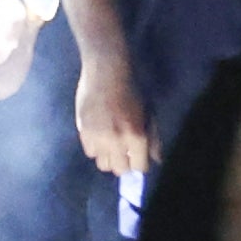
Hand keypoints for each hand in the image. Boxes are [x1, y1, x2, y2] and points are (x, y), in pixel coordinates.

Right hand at [73, 46, 151, 177]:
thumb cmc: (132, 89)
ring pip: (103, 164)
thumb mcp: (149, 113)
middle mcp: (117, 141)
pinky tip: (100, 135)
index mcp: (137, 136)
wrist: (106, 71)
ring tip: (111, 143)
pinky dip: (95, 147)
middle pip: (120, 170)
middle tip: (124, 151)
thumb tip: (157, 160)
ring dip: (109, 157)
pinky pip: (90, 152)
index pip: (139, 167)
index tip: (138, 157)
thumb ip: (153, 139)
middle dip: (124, 162)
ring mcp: (98, 138)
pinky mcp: (83, 132)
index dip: (140, 163)